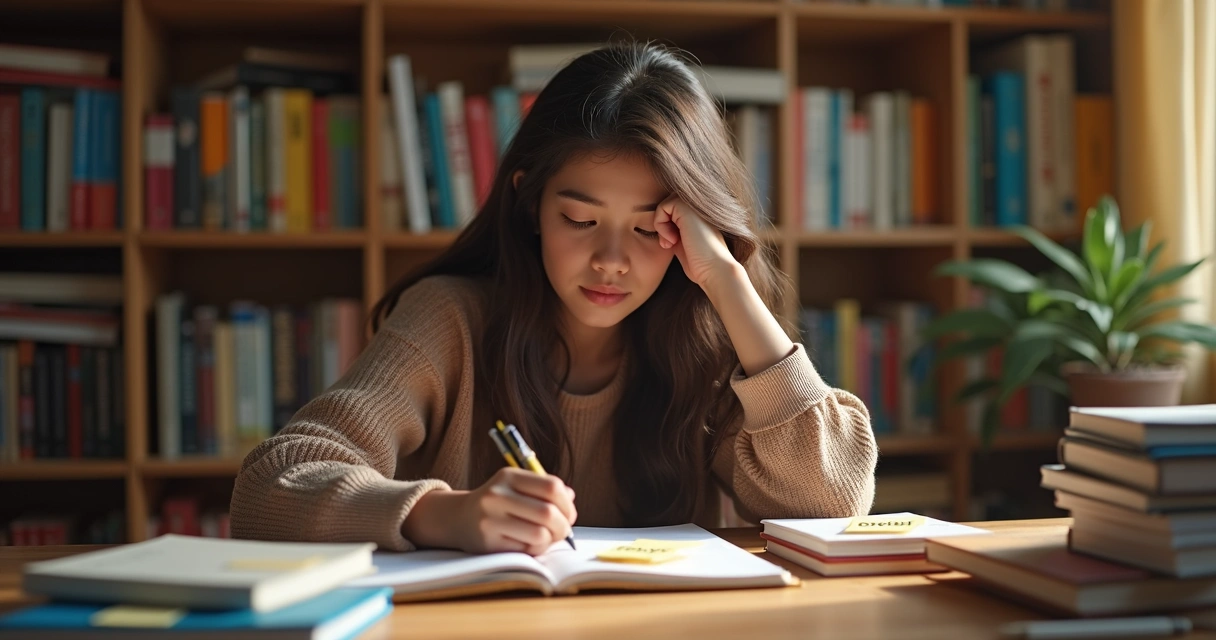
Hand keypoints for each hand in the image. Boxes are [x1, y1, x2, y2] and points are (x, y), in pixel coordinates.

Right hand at [402, 468, 576, 555]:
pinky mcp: (488, 542)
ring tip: (544, 539)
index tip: (569, 514)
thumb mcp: (516, 487)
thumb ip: (543, 490)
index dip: (568, 503)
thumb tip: (570, 498)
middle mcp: (497, 495)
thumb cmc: (497, 504)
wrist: (458, 518)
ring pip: (540, 534)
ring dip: (550, 541)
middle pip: (548, 512)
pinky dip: (534, 550)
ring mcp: (490, 519)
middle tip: (562, 531)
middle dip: (563, 526)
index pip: (552, 487)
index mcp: (509, 476)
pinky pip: (525, 550)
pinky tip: (527, 545)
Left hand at [653, 195, 739, 289]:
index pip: (675, 209)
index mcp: (701, 213)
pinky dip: (660, 225)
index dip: (668, 225)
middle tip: (670, 243)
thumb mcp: (684, 243)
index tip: (672, 243)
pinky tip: (672, 239)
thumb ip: (675, 229)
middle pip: (669, 204)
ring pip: (665, 204)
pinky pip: (662, 207)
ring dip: (661, 225)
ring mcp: (695, 204)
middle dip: (663, 223)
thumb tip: (661, 223)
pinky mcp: (687, 207)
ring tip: (671, 242)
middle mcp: (700, 206)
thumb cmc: (701, 263)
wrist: (715, 269)